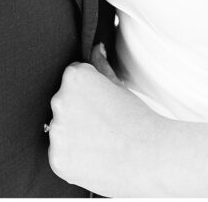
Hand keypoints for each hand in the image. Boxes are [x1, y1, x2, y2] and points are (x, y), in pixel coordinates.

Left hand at [47, 44, 162, 196]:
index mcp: (74, 77)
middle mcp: (59, 100)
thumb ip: (100, 65)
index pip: (71, 82)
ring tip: (101, 144)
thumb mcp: (118, 85)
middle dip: (78, 114)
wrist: (150, 157)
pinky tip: (94, 159)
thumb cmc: (137, 119)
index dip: (89, 96)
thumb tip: (96, 47)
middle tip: (104, 126)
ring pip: (61, 131)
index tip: (103, 107)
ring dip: (74, 137)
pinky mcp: (57, 158)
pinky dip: (73, 159)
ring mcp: (57, 131)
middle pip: (63, 105)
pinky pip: (60, 156)